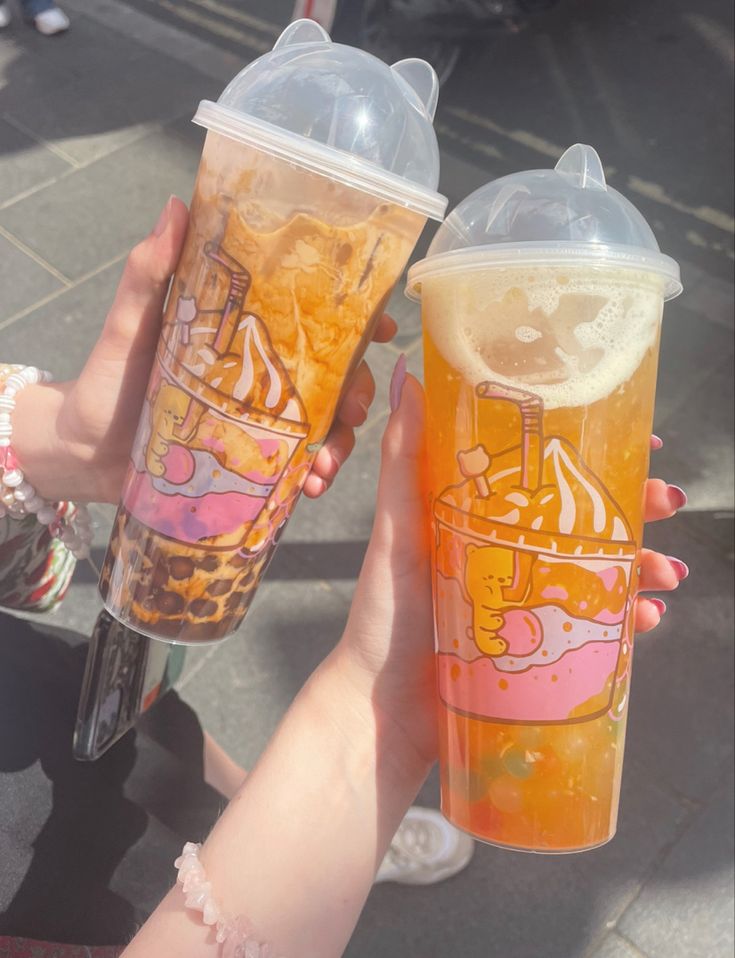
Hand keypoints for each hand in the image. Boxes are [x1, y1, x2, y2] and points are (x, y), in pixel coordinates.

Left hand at [12, 197, 393, 503]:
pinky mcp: (251, 460)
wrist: (84, 453)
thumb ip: (148, 274)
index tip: (381, 328)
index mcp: (243, 336)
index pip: (309, 321)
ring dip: (338, 445)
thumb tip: (177, 208)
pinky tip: (310, 489)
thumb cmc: (106, 381)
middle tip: (352, 412)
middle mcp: (259, 375)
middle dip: (355, 393)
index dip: (355, 321)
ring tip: (324, 469)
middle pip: (332, 376)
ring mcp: (259, 420)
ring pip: (323, 425)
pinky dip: (311, 476)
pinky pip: (296, 466)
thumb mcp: (128, 327)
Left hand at [334, 362, 688, 764]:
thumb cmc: (384, 614)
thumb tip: (404, 375)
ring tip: (666, 574)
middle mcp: (507, 553)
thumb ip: (403, 459)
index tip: (639, 441)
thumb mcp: (396, 530)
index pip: (546, 475)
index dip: (593, 457)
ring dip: (642, 565)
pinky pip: (595, 626)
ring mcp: (527, 600)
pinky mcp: (538, 645)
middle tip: (667, 504)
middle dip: (634, 509)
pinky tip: (647, 619)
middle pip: (584, 521)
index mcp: (478, 517)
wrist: (382, 709)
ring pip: (599, 571)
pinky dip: (627, 619)